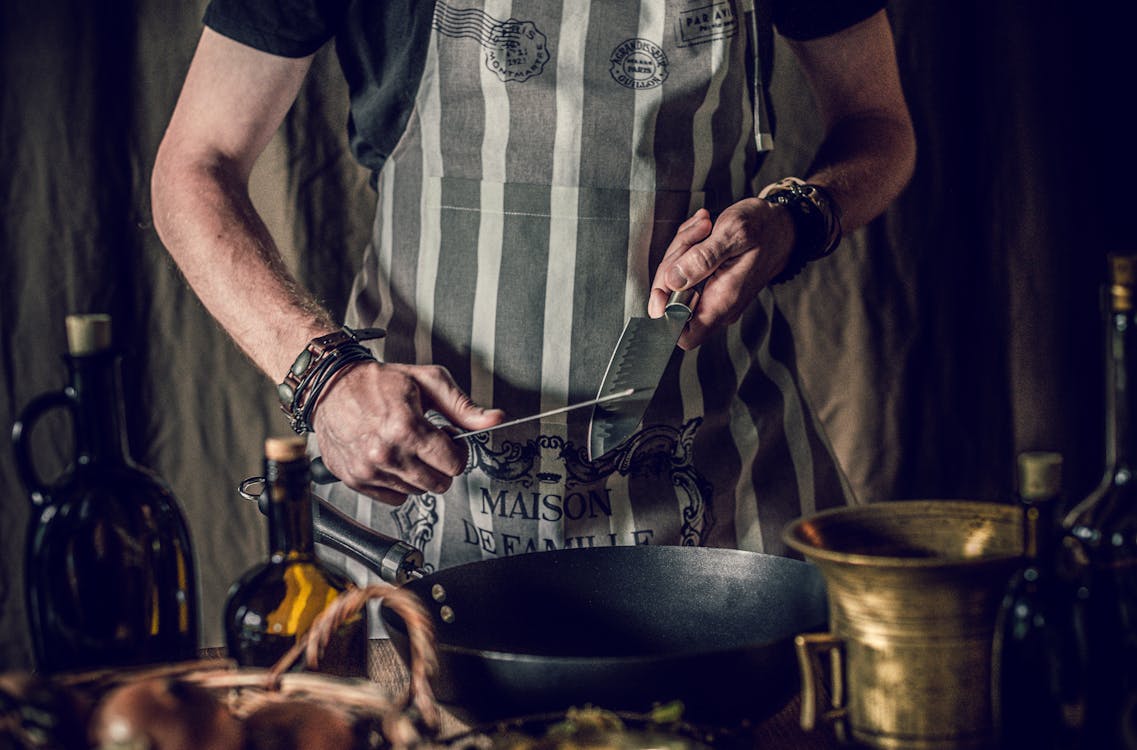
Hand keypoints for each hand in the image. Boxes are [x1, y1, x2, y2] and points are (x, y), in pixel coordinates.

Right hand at [310, 361, 503, 504]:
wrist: (331, 387)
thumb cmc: (379, 382)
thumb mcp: (427, 382)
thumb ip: (463, 406)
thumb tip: (494, 419)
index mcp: (407, 427)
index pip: (454, 464)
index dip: (457, 450)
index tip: (449, 438)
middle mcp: (387, 453)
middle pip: (439, 483)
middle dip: (441, 464)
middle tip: (429, 443)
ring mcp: (369, 469)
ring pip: (418, 492)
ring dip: (419, 473)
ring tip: (407, 446)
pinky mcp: (356, 479)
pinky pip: (394, 498)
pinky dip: (398, 483)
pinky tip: (392, 458)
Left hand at [648, 202, 793, 349]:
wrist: (781, 225)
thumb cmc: (763, 229)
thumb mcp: (734, 233)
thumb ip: (703, 258)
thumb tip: (674, 280)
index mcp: (723, 301)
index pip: (684, 334)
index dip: (666, 314)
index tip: (668, 281)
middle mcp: (716, 304)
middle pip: (671, 300)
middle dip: (674, 262)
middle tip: (697, 235)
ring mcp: (711, 293)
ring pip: (674, 280)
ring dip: (683, 248)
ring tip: (706, 227)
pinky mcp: (706, 282)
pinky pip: (682, 270)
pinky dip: (687, 247)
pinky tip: (705, 231)